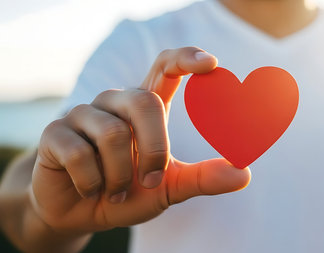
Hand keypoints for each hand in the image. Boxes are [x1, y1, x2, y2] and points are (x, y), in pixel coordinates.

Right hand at [31, 47, 250, 231]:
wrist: (82, 214)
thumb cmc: (129, 193)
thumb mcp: (169, 188)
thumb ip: (203, 178)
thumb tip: (244, 173)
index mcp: (144, 108)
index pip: (164, 67)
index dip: (185, 59)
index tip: (210, 64)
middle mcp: (114, 103)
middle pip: (144, 102)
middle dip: (154, 149)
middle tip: (150, 181)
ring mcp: (82, 114)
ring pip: (113, 133)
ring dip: (121, 176)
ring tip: (116, 192)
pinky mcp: (55, 133)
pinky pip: (80, 154)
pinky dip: (93, 183)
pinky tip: (91, 190)